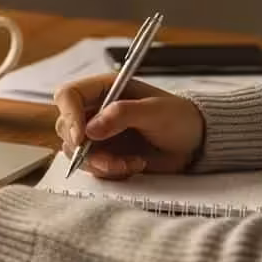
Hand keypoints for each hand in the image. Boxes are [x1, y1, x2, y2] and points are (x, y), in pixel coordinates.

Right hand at [54, 74, 204, 178]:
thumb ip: (123, 114)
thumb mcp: (155, 112)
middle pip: (66, 127)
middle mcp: (96, 110)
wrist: (194, 142)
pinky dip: (110, 171)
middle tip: (111, 159)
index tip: (81, 137)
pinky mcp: (105, 154)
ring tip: (131, 163)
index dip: (69, 115)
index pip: (68, 95)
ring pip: (75, 151)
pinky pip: (92, 167)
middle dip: (85, 148)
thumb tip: (91, 128)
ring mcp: (98, 134)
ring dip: (100, 163)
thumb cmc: (179, 118)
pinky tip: (134, 165)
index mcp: (104, 89)